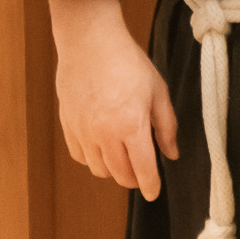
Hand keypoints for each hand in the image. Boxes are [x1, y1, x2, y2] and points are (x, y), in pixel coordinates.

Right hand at [46, 0, 178, 201]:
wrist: (90, 45)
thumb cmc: (129, 64)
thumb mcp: (158, 91)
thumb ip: (166, 126)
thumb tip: (171, 153)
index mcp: (131, 126)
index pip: (142, 168)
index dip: (150, 185)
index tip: (153, 194)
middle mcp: (104, 134)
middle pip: (119, 174)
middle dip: (134, 179)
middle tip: (143, 173)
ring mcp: (83, 132)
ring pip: (98, 169)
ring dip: (113, 171)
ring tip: (125, 160)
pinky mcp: (68, 126)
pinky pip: (80, 156)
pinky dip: (93, 159)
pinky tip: (103, 149)